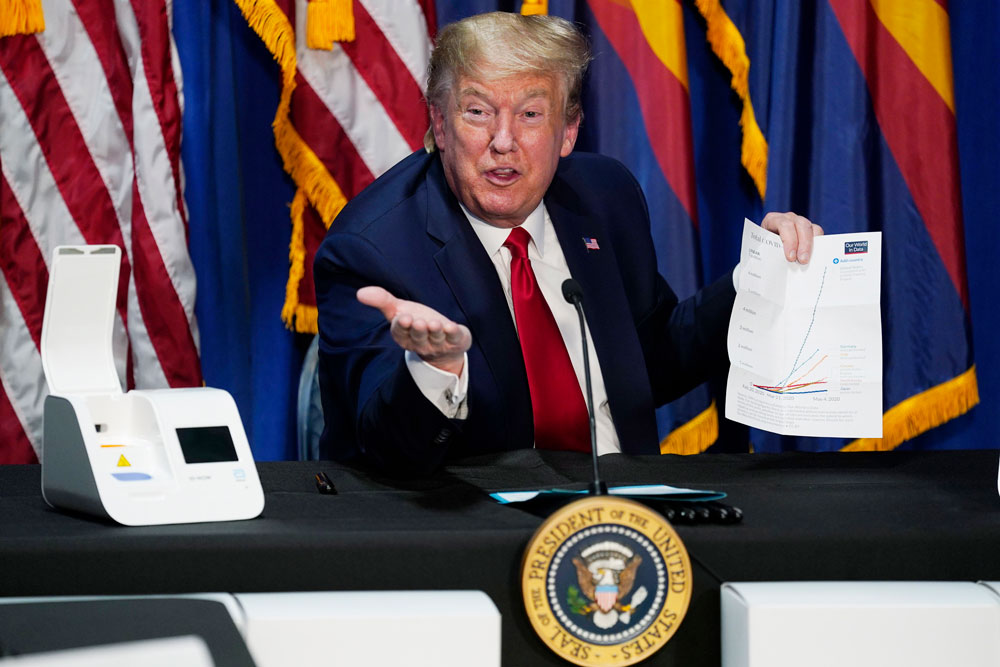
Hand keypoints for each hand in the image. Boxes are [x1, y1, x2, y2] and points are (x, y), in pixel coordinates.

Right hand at [357, 286, 471, 374]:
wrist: (443, 341)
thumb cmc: (417, 322)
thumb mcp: (399, 310)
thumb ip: (382, 301)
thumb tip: (359, 293)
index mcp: (405, 336)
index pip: (400, 333)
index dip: (401, 326)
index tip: (402, 317)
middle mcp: (421, 342)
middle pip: (418, 337)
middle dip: (418, 330)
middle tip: (418, 321)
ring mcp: (439, 343)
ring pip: (436, 338)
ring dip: (435, 331)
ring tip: (434, 323)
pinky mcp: (456, 341)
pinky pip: (455, 339)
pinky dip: (453, 333)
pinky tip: (451, 326)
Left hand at [761, 212, 823, 263]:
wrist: (765, 246)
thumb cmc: (764, 247)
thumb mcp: (763, 248)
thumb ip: (770, 253)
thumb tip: (776, 269)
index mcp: (773, 220)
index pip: (784, 226)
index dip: (790, 241)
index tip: (791, 257)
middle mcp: (787, 218)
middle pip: (801, 225)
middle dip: (804, 244)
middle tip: (803, 261)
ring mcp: (799, 221)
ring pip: (811, 228)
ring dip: (811, 245)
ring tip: (809, 260)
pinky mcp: (808, 228)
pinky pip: (817, 233)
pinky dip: (817, 244)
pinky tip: (814, 256)